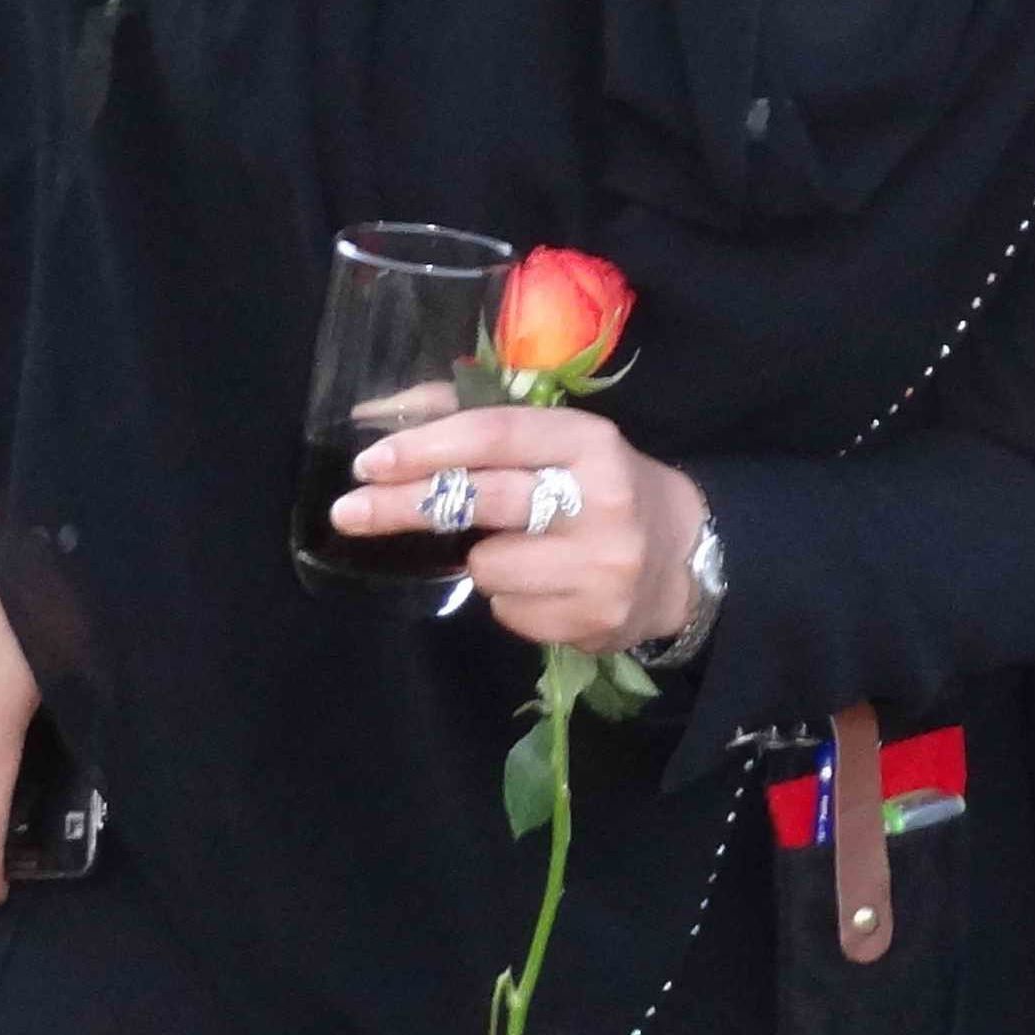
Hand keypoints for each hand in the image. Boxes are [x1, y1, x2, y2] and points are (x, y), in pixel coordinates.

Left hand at [336, 403, 707, 658]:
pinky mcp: (595, 620)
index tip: (369, 461)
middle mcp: (602, 501)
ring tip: (519, 552)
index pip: (496, 435)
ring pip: (488, 567)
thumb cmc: (601, 487)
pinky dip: (509, 599)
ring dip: (481, 561)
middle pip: (482, 499)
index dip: (427, 446)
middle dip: (404, 505)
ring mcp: (602, 566)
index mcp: (591, 442)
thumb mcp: (559, 441)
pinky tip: (545, 585)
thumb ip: (478, 421)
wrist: (685, 559)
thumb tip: (382, 415)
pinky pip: (508, 612)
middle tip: (348, 511)